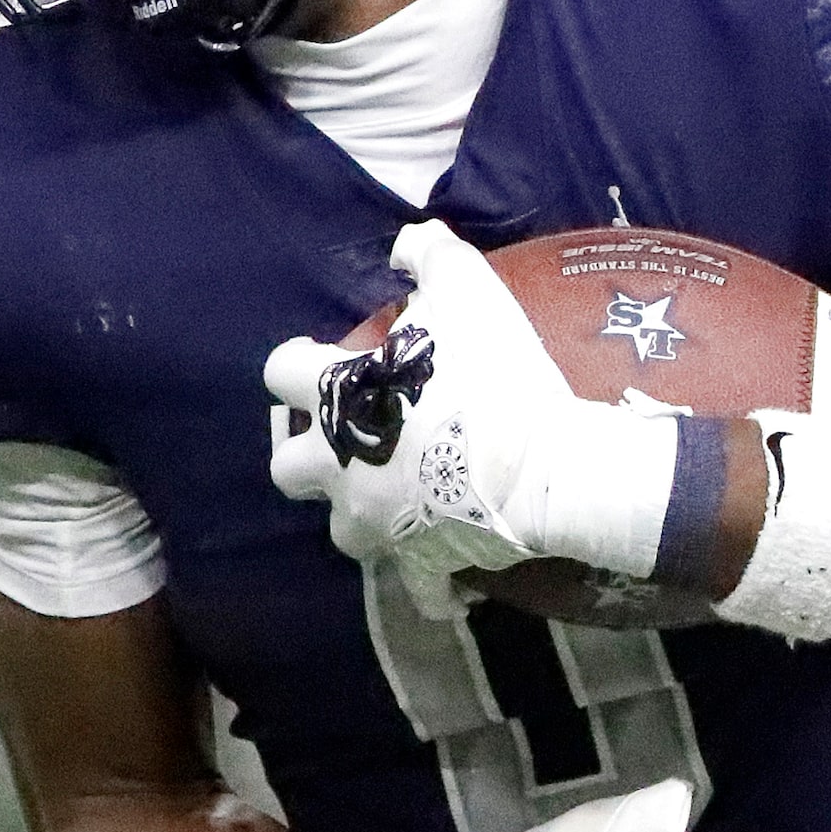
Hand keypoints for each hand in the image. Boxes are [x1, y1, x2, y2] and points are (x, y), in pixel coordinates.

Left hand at [265, 221, 678, 603]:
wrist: (550, 464)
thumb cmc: (499, 375)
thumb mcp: (469, 289)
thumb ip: (430, 254)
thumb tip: (405, 243)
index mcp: (337, 398)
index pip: (280, 371)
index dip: (300, 360)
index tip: (331, 356)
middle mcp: (338, 465)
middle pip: (285, 466)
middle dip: (309, 451)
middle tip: (351, 435)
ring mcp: (374, 520)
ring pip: (339, 528)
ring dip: (359, 510)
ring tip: (396, 492)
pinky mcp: (416, 562)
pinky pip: (416, 588)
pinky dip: (431, 581)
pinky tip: (447, 564)